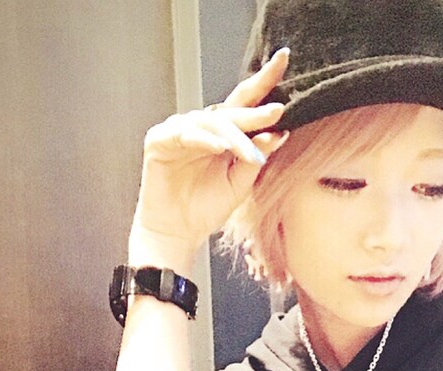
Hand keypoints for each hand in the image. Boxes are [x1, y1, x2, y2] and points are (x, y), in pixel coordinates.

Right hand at [132, 48, 290, 255]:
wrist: (177, 234)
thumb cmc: (205, 209)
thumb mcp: (240, 184)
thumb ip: (256, 158)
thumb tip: (279, 133)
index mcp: (223, 132)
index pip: (246, 104)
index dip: (263, 84)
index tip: (283, 64)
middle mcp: (202, 126)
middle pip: (231, 109)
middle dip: (254, 107)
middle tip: (277, 109)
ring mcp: (180, 130)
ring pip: (212, 122)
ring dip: (234, 134)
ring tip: (250, 150)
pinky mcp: (160, 140)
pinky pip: (185, 134)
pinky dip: (203, 139)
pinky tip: (220, 147)